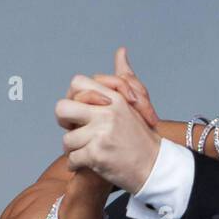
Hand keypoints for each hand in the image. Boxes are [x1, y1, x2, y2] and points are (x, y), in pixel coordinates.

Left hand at [56, 73, 161, 193]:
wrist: (155, 168)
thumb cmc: (144, 138)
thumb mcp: (137, 103)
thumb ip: (124, 79)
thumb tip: (121, 51)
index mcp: (113, 98)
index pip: (77, 84)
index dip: (73, 98)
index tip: (81, 112)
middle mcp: (106, 113)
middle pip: (62, 109)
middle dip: (64, 122)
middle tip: (74, 130)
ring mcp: (101, 134)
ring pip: (67, 139)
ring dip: (73, 149)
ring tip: (85, 153)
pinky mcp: (97, 154)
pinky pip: (72, 159)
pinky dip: (75, 166)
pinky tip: (84, 166)